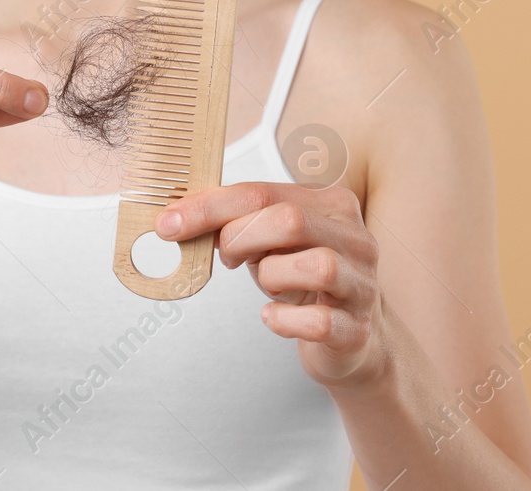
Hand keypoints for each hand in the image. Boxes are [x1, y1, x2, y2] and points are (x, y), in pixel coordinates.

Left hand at [155, 182, 386, 389]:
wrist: (349, 338)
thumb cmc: (301, 280)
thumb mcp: (269, 241)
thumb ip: (234, 222)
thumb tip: (176, 219)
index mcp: (330, 203)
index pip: (262, 192)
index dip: (209, 207)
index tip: (168, 223)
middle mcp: (354, 237)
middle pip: (290, 220)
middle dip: (241, 239)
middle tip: (228, 258)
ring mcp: (361, 283)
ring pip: (316, 266)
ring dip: (273, 276)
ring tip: (268, 285)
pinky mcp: (356, 328)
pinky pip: (319, 321)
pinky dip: (285, 320)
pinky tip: (273, 316)